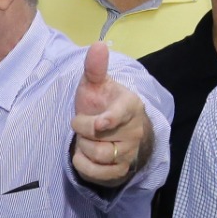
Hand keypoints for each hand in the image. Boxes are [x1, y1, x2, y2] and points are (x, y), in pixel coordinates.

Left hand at [69, 42, 151, 187]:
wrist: (112, 130)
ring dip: (83, 146)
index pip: (121, 114)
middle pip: (99, 136)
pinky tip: (83, 154)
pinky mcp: (122, 170)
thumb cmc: (102, 103)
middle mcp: (134, 130)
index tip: (99, 123)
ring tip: (86, 138)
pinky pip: (97, 173)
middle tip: (82, 123)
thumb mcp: (96, 85)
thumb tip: (98, 44)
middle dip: (82, 130)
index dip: (107, 120)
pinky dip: (83, 164)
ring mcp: (129, 152)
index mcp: (130, 106)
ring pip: (97, 154)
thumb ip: (95, 68)